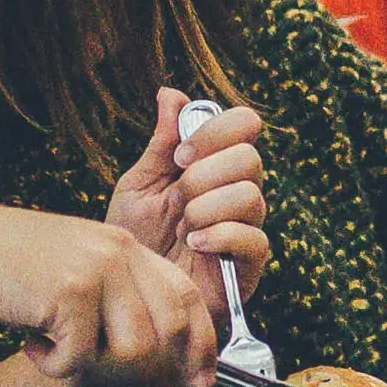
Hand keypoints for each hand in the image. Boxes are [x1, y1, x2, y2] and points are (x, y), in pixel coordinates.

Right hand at [0, 204, 213, 386]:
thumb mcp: (77, 272)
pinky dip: (52, 365)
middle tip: (110, 375)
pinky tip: (31, 342)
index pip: (186, 297)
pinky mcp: (71, 292)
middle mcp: (120, 253)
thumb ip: (117, 299)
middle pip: (168, 330)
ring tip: (55, 346)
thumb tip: (157, 354)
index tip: (200, 380)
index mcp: (126, 247)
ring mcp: (98, 270)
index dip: (202, 344)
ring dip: (91, 364)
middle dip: (146, 367)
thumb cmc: (13, 269)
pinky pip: (80, 358)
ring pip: (132, 351)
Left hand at [106, 90, 274, 282]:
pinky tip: (194, 245)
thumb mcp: (140, 185)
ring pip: (251, 195)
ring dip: (207, 208)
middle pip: (250, 157)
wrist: (132, 293)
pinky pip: (254, 238)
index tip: (180, 156)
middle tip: (178, 196)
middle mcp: (236, 190)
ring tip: (183, 228)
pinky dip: (220, 236)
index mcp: (215, 165)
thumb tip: (171, 93)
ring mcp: (246, 226)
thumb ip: (161, 143)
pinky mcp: (249, 263)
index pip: (244, 124)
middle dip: (206, 174)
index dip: (216, 131)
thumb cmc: (137, 239)